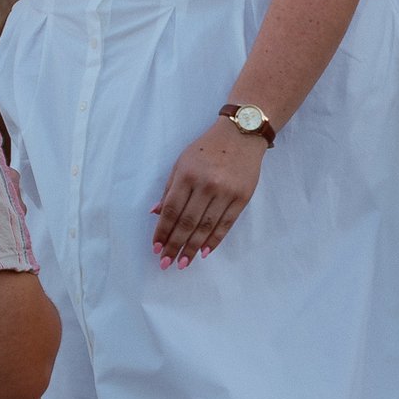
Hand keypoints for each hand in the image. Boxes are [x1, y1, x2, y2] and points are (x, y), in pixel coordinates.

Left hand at [152, 120, 265, 265]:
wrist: (241, 134)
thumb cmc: (207, 148)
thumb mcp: (182, 162)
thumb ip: (169, 188)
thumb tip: (156, 214)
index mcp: (187, 175)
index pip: (171, 210)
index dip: (162, 231)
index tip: (156, 248)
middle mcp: (206, 185)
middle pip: (187, 222)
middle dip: (175, 246)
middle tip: (166, 263)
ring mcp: (226, 192)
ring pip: (206, 227)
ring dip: (192, 248)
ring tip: (183, 263)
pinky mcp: (242, 198)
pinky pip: (226, 224)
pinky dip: (214, 240)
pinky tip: (204, 252)